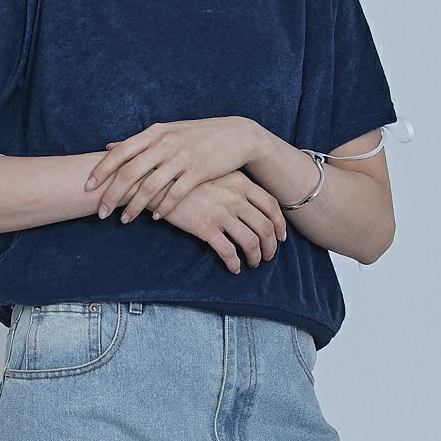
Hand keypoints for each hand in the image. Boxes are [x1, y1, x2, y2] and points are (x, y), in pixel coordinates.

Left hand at [85, 117, 257, 223]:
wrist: (236, 135)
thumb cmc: (196, 135)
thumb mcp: (166, 132)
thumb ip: (139, 142)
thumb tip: (109, 147)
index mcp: (154, 133)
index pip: (120, 152)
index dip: (101, 171)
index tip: (87, 187)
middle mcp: (165, 143)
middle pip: (130, 172)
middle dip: (112, 195)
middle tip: (101, 213)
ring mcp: (182, 157)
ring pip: (150, 186)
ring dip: (134, 206)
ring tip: (124, 220)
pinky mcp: (199, 171)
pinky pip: (175, 194)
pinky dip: (162, 207)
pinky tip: (154, 217)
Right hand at [161, 170, 287, 272]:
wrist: (158, 181)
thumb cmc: (187, 178)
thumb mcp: (215, 173)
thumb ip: (235, 184)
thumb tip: (252, 204)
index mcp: (240, 181)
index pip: (271, 205)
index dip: (279, 224)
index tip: (281, 236)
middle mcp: (235, 197)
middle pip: (265, 227)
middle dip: (271, 246)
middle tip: (269, 255)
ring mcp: (221, 212)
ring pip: (251, 242)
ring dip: (256, 257)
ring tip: (253, 263)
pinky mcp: (206, 228)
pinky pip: (228, 252)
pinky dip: (235, 264)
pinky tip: (234, 268)